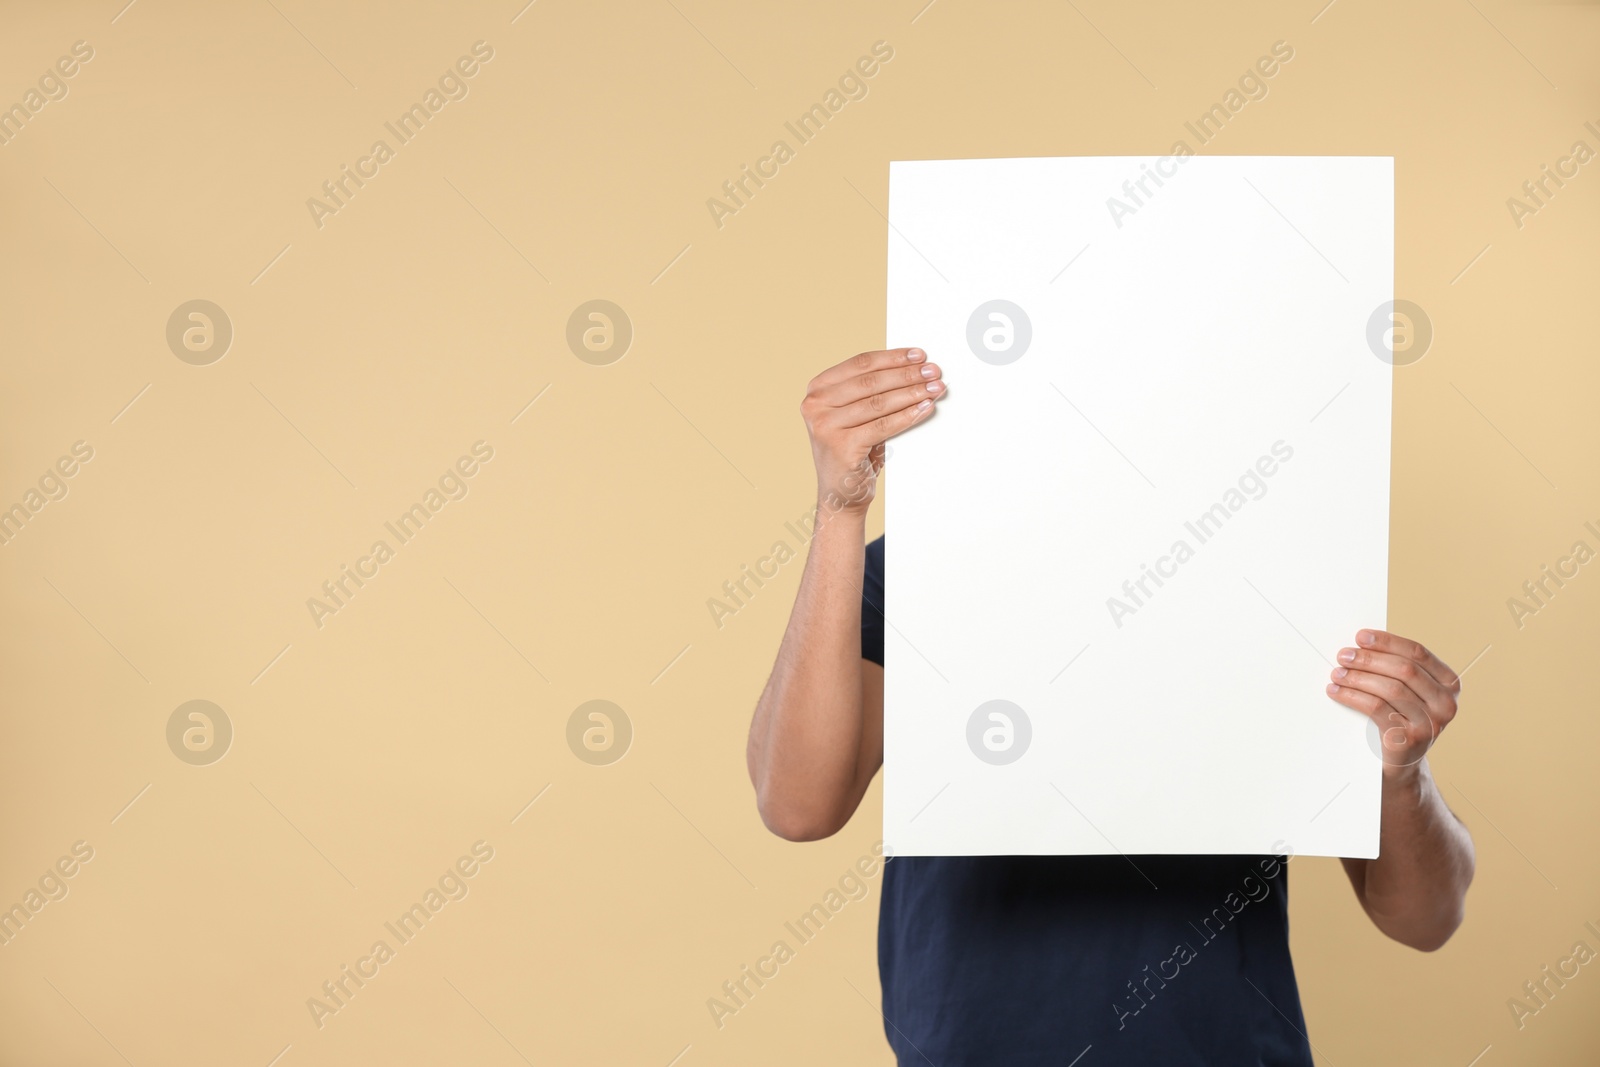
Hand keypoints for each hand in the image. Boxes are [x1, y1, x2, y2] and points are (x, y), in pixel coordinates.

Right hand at [800, 347, 944, 512]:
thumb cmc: (852, 449)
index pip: (860, 364)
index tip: (918, 355)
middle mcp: (815, 404)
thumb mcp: (854, 414)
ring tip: (934, 389)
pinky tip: (924, 408)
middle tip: (933, 371)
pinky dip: (908, 416)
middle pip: (871, 381)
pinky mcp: (841, 446)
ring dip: (912, 393)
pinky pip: (883, 426)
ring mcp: (825, 426)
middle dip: (907, 374)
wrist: (841, 493)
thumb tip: (913, 369)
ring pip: (879, 403)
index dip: (893, 358)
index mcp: (817, 388)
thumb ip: (871, 391)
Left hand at [1326, 629, 1459, 773]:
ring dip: (1357, 677)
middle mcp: (1446, 703)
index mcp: (1450, 684)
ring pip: (1389, 688)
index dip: (1387, 642)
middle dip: (1369, 659)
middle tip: (1343, 655)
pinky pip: (1377, 708)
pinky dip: (1352, 696)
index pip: (1418, 653)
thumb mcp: (1409, 693)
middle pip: (1403, 669)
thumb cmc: (1401, 720)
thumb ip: (1398, 670)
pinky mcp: (1411, 738)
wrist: (1402, 766)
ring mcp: (1432, 723)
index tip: (1360, 636)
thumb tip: (1362, 643)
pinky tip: (1337, 691)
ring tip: (1336, 673)